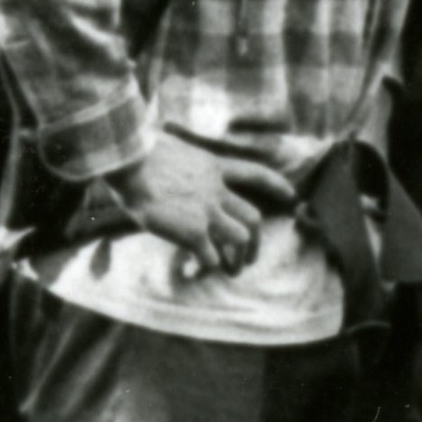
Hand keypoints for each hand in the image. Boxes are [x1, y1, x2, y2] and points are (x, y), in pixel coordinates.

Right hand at [113, 131, 293, 278]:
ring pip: (241, 238)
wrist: (130, 161)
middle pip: (252, 217)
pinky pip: (210, 256)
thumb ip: (179, 164)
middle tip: (250, 256)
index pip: (254, 173)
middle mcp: (216, 191)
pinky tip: (198, 270)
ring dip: (238, 257)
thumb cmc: (137, 152)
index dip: (275, 184)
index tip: (292, 194)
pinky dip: (208, 266)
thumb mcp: (170, 150)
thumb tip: (165, 164)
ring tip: (233, 271)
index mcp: (212, 167)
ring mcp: (208, 212)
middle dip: (256, 240)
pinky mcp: (193, 231)